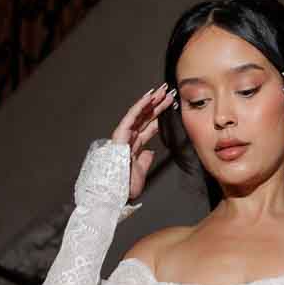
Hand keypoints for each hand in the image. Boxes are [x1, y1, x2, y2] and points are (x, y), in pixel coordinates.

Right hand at [109, 82, 173, 203]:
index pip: (148, 127)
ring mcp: (124, 135)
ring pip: (140, 114)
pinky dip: (140, 106)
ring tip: (163, 91)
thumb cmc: (124, 186)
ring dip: (151, 101)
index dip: (159, 116)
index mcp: (134, 146)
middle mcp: (129, 138)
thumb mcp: (141, 172)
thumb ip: (145, 160)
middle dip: (157, 105)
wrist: (114, 192)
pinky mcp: (120, 134)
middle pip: (146, 118)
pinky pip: (131, 117)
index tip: (169, 107)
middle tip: (168, 93)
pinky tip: (149, 97)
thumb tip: (150, 152)